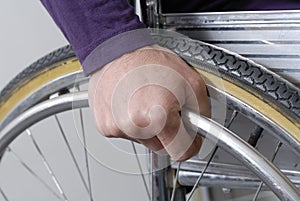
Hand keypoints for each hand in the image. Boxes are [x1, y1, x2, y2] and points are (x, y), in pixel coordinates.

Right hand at [88, 45, 209, 160]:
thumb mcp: (191, 80)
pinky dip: (131, 122)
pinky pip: (126, 133)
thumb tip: (200, 126)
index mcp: (158, 118)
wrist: (116, 50)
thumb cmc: (149, 61)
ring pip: (143, 140)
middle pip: (161, 148)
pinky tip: (131, 103)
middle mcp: (136, 127)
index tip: (190, 138)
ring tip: (145, 101)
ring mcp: (117, 128)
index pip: (181, 152)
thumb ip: (202, 110)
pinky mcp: (105, 126)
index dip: (190, 144)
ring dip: (148, 127)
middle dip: (167, 133)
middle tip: (164, 110)